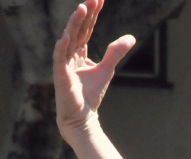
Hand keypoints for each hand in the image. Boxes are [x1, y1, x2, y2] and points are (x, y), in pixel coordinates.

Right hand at [54, 0, 135, 136]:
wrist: (82, 116)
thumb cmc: (90, 93)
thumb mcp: (107, 69)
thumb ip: (115, 52)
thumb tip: (131, 37)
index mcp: (78, 51)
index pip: (86, 28)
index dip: (92, 14)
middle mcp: (68, 53)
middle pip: (78, 29)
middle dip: (85, 13)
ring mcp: (63, 62)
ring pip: (68, 38)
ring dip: (75, 23)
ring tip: (82, 8)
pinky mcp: (60, 75)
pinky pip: (59, 58)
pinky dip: (61, 47)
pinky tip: (65, 36)